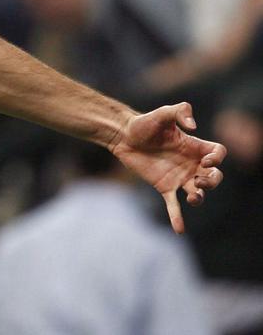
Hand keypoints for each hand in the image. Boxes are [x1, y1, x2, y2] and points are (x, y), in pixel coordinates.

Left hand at [109, 102, 226, 233]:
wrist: (122, 136)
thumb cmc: (144, 123)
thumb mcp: (162, 113)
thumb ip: (180, 111)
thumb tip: (193, 126)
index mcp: (194, 146)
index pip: (218, 154)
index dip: (217, 158)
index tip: (205, 161)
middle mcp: (190, 163)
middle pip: (215, 177)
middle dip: (213, 181)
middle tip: (199, 180)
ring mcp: (178, 177)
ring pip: (199, 193)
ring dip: (200, 198)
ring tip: (193, 197)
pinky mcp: (164, 186)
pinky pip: (174, 205)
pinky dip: (177, 217)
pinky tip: (179, 229)